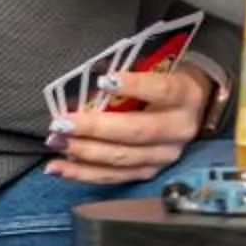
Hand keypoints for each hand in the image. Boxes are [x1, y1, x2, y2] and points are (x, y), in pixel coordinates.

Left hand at [46, 68, 209, 182]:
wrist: (190, 110)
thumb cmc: (163, 81)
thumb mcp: (156, 68)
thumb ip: (130, 71)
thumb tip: (88, 76)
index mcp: (186, 96)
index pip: (163, 91)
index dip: (135, 86)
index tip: (103, 81)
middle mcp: (179, 130)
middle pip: (137, 131)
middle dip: (95, 128)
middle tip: (62, 123)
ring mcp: (165, 156)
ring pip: (123, 158)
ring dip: (84, 152)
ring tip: (55, 142)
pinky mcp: (150, 172)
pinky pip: (114, 177)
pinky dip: (83, 173)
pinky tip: (57, 168)